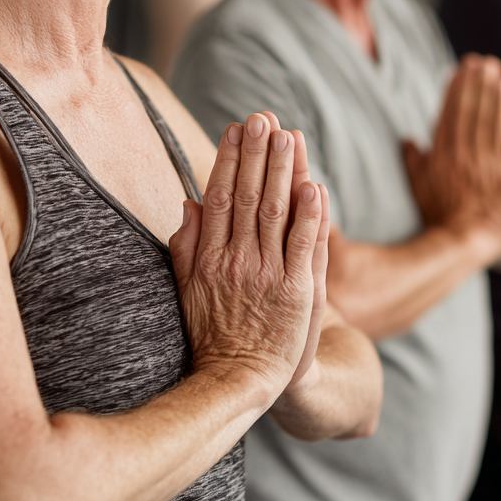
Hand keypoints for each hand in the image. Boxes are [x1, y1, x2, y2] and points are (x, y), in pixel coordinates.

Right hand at [168, 113, 327, 403]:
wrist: (241, 381)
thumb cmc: (212, 334)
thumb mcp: (187, 290)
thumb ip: (187, 247)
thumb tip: (189, 204)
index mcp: (209, 258)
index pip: (218, 197)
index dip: (227, 160)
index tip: (235, 129)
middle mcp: (236, 262)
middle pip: (245, 196)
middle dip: (255, 154)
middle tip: (261, 118)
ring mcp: (267, 276)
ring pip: (274, 212)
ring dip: (281, 171)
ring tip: (287, 136)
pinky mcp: (298, 292)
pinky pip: (304, 245)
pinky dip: (309, 214)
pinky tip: (313, 185)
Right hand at [402, 55, 500, 264]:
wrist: (466, 243)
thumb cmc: (439, 215)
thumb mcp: (418, 187)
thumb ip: (412, 161)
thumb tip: (406, 139)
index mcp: (445, 154)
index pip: (452, 113)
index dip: (459, 88)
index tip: (464, 68)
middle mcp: (468, 155)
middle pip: (476, 112)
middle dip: (481, 84)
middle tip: (486, 62)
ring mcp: (493, 166)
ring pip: (497, 125)